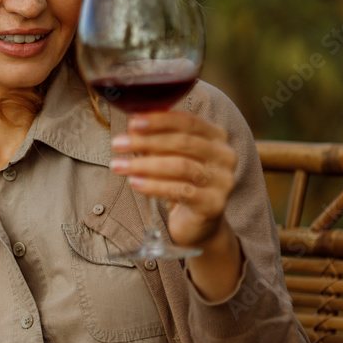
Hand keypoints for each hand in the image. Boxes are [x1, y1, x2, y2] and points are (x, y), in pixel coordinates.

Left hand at [110, 111, 236, 249]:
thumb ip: (157, 138)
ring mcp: (223, 181)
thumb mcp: (169, 156)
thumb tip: (132, 126)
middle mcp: (224, 156)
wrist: (197, 222)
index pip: (188, 122)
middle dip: (146, 142)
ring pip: (180, 166)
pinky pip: (180, 191)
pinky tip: (134, 182)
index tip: (132, 123)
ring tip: (118, 165)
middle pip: (183, 143)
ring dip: (144, 164)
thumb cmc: (180, 181)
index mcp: (216, 137)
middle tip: (117, 144)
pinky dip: (153, 186)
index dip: (159, 120)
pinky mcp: (214, 204)